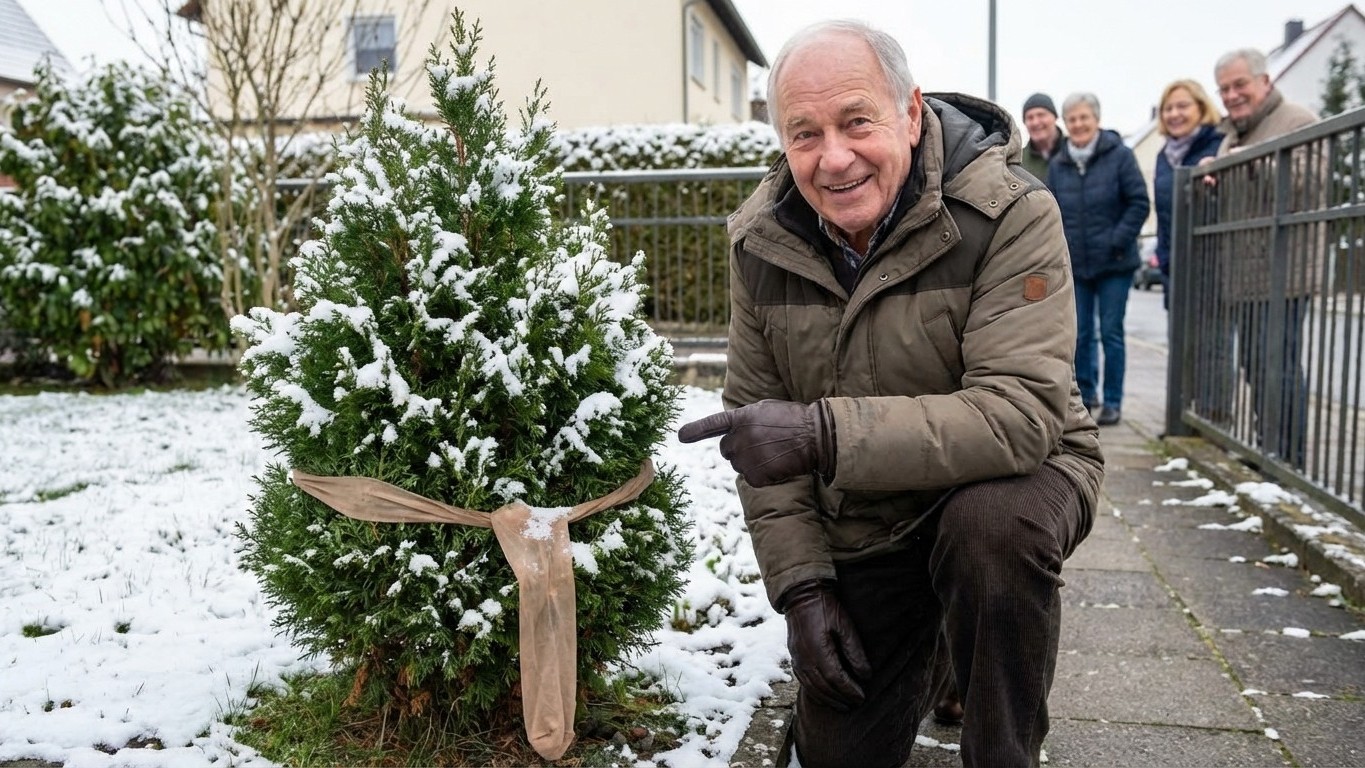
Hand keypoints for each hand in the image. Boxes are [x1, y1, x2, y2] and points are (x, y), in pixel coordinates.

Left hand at [676, 399, 833, 486]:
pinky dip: (764, 477)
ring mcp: (746, 457)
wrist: (815, 436)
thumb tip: (733, 428)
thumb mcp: (766, 409)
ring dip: (752, 463)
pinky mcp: (755, 475)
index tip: (681, 436)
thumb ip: (746, 418)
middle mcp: (740, 437)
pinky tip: (778, 465)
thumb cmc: (795, 420)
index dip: (696, 430)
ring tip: (774, 453)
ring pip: (739, 466)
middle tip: (761, 446)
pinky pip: (752, 479)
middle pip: (726, 450)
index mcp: (742, 417)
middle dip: (737, 450)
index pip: (714, 424)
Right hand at [780, 581, 871, 710]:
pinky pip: (803, 681)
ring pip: (812, 687)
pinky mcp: (793, 657)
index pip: (836, 678)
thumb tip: (865, 675)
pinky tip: (825, 695)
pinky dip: (815, 692)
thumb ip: (854, 651)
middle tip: (855, 704)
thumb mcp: (845, 626)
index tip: (862, 697)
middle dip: (840, 698)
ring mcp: (796, 659)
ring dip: (828, 699)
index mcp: (818, 649)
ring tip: (843, 705)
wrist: (801, 595)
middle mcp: (804, 658)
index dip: (849, 690)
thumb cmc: (826, 608)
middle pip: (823, 686)